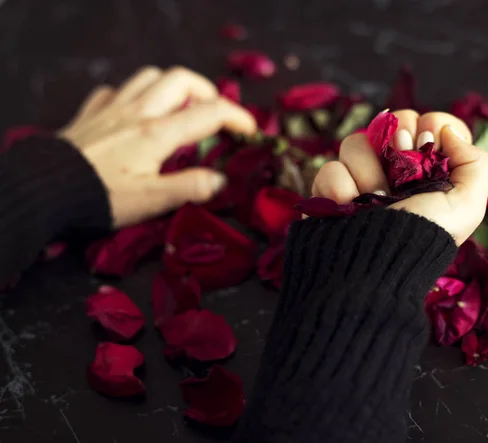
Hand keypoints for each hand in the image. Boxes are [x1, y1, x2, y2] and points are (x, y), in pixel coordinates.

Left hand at [59, 66, 255, 227]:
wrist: (46, 189)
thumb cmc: (101, 197)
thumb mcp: (152, 201)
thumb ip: (191, 188)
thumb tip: (221, 180)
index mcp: (158, 133)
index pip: (210, 113)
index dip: (238, 117)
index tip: (249, 131)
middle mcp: (139, 112)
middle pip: (181, 79)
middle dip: (206, 92)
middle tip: (215, 115)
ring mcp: (112, 108)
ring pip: (149, 77)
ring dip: (171, 87)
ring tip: (179, 110)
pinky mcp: (91, 114)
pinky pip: (115, 90)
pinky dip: (134, 96)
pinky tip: (135, 114)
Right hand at [311, 110, 487, 244]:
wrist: (374, 268)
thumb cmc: (422, 238)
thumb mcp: (466, 207)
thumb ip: (474, 163)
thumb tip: (446, 132)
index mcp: (426, 171)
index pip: (427, 123)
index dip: (428, 126)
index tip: (425, 144)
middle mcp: (392, 171)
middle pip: (389, 122)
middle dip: (395, 144)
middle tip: (399, 172)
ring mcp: (359, 178)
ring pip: (354, 143)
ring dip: (366, 173)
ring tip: (374, 200)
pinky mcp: (330, 190)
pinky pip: (329, 168)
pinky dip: (340, 188)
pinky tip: (349, 207)